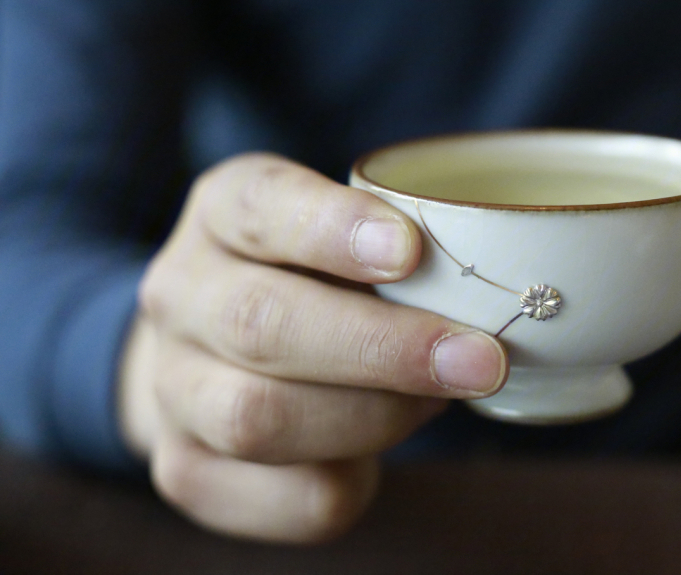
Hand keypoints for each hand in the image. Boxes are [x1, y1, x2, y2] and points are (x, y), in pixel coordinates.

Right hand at [117, 153, 506, 542]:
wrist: (220, 353)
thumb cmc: (318, 279)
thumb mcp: (348, 234)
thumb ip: (401, 248)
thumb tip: (493, 297)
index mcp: (222, 211)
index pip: (259, 205)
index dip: (333, 228)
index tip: (411, 249)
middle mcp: (180, 292)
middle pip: (262, 324)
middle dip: (382, 348)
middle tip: (480, 359)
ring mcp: (170, 385)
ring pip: (258, 418)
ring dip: (374, 417)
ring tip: (440, 401)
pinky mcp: (187, 469)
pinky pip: (284, 493)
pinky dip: (353, 480)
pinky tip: (380, 454)